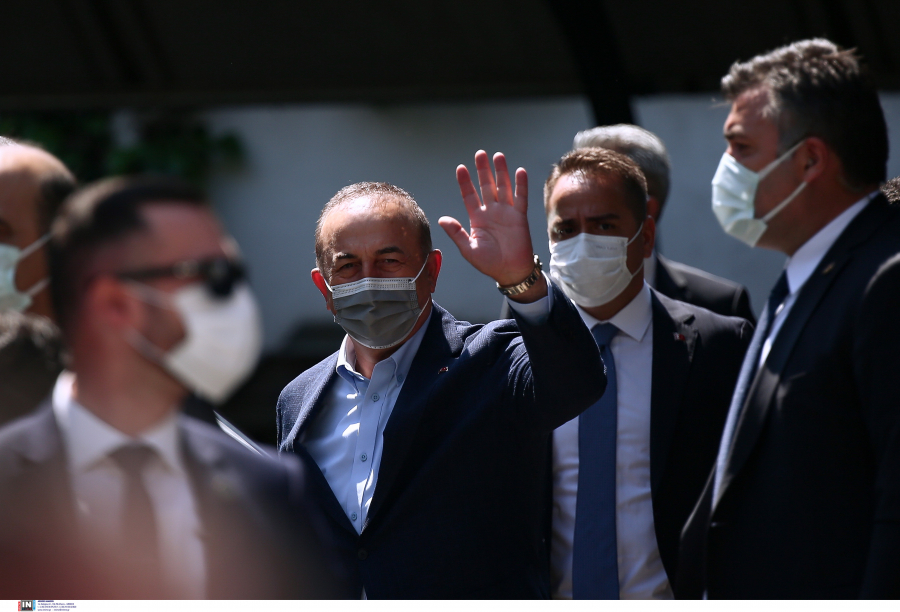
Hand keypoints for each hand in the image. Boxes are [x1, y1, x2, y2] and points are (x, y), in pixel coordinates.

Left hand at [439, 151, 539, 288]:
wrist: (510, 271)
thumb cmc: (489, 263)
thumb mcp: (468, 249)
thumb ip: (457, 233)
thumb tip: (442, 219)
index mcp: (477, 218)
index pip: (469, 195)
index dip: (465, 182)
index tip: (460, 168)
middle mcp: (491, 211)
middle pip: (486, 186)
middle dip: (483, 170)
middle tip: (480, 153)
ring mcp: (506, 212)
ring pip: (503, 187)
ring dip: (501, 172)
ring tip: (498, 156)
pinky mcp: (520, 216)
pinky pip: (520, 198)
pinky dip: (521, 185)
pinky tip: (519, 171)